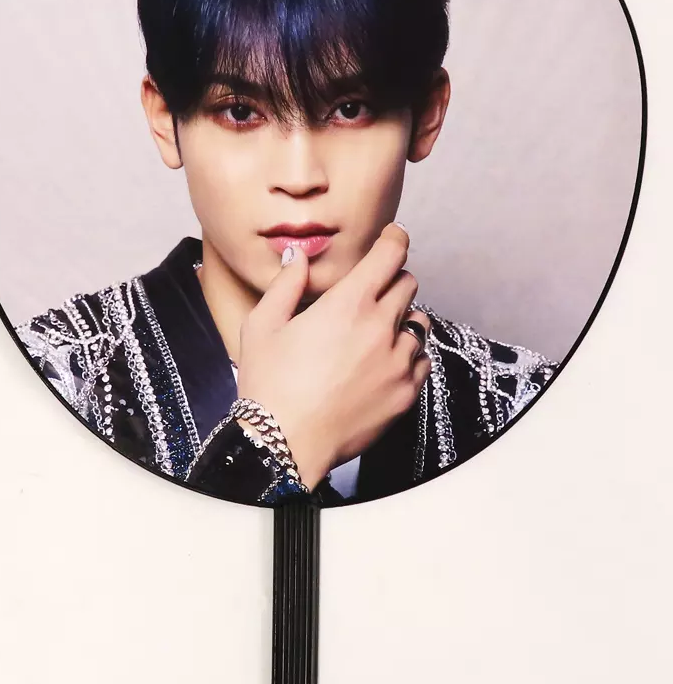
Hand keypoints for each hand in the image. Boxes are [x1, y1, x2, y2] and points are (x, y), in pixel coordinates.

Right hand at [236, 223, 431, 489]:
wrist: (285, 444)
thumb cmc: (270, 385)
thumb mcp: (262, 325)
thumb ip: (287, 284)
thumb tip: (300, 257)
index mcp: (348, 304)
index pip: (391, 255)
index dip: (394, 240)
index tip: (390, 240)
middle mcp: (381, 328)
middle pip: (408, 284)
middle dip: (392, 280)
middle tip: (371, 291)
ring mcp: (398, 362)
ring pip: (419, 323)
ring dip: (401, 319)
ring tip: (376, 333)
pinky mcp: (405, 393)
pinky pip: (421, 362)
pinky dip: (407, 356)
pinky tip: (382, 364)